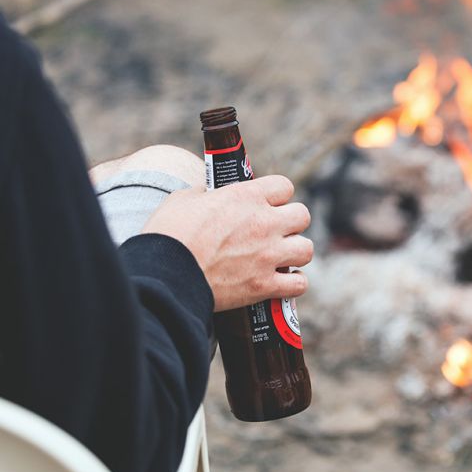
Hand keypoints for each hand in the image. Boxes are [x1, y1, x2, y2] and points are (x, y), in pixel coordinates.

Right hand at [142, 175, 312, 310]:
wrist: (165, 274)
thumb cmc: (169, 234)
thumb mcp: (184, 199)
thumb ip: (207, 194)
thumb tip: (211, 196)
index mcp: (246, 196)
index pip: (284, 186)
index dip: (277, 196)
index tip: (267, 205)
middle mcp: (264, 223)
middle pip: (303, 216)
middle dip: (291, 223)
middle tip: (275, 233)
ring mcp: (268, 255)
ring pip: (306, 249)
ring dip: (296, 253)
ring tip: (281, 258)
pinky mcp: (264, 285)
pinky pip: (299, 284)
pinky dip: (293, 284)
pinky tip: (282, 282)